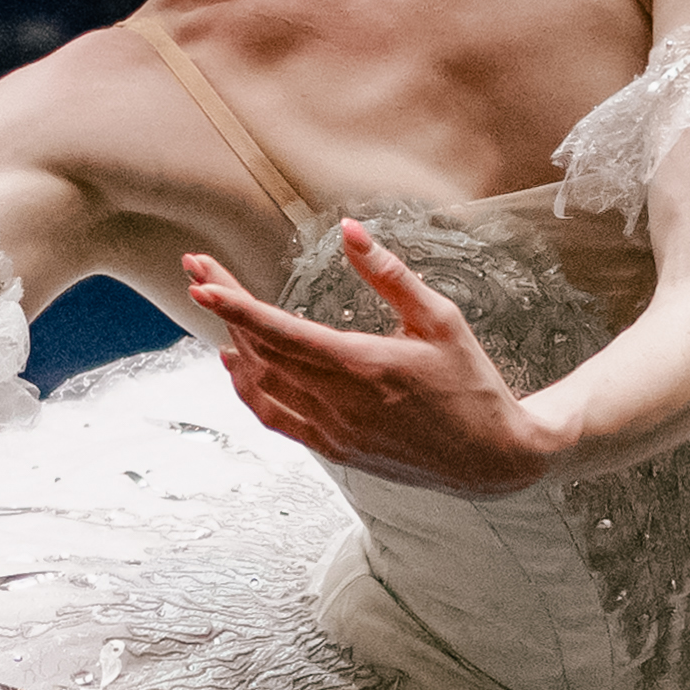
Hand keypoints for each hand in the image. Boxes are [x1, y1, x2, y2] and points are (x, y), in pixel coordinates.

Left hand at [179, 223, 574, 499]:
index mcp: (366, 366)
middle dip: (225, 307)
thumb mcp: (442, 319)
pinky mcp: (334, 449)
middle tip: (199, 269)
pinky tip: (235, 362)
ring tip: (215, 302)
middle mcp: (341, 402)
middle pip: (261, 351)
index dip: (237, 307)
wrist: (491, 458)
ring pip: (262, 384)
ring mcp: (334, 430)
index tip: (202, 282)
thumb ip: (391, 275)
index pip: (283, 333)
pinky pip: (275, 418)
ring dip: (233, 341)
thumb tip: (350, 230)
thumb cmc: (472, 383)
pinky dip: (247, 389)